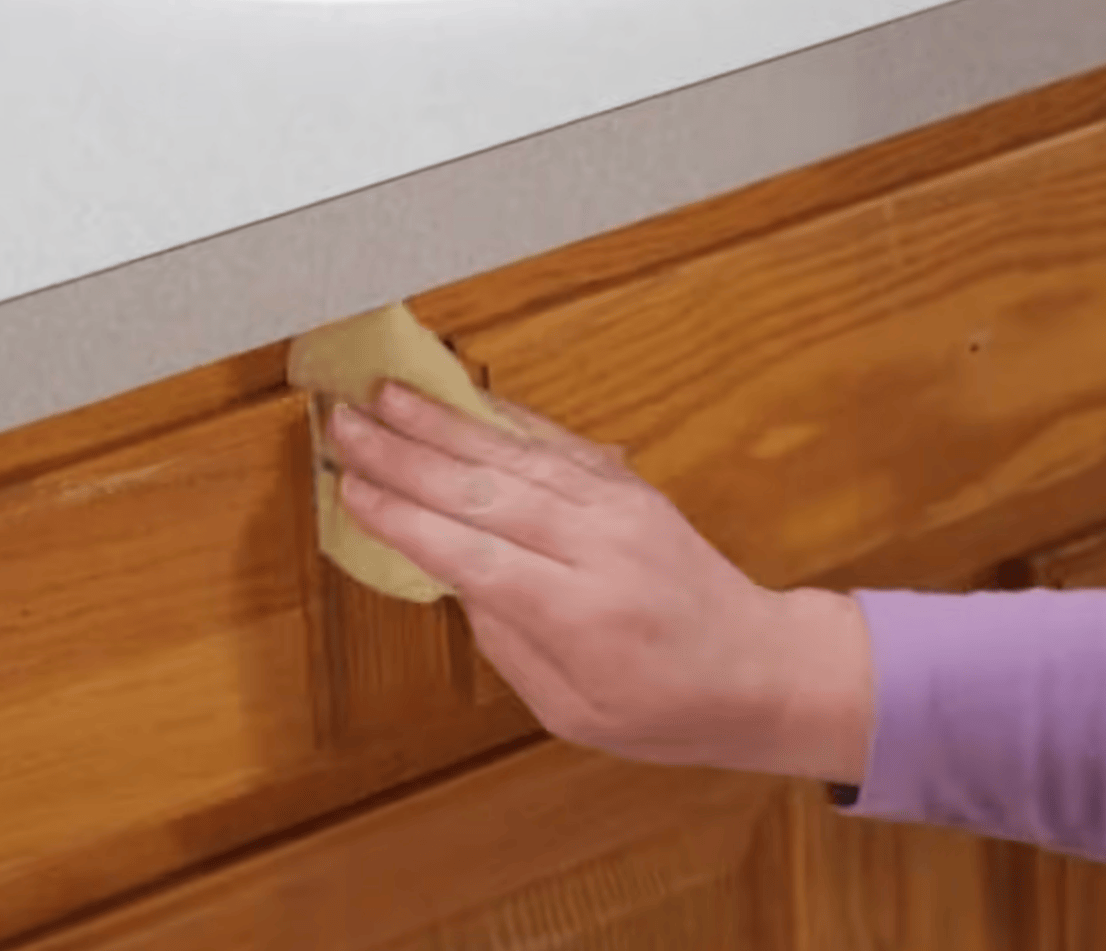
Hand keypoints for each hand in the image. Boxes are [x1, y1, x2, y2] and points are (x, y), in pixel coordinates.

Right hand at [326, 381, 875, 783]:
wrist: (761, 668)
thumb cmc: (666, 709)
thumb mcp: (571, 711)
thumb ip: (507, 641)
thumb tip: (452, 574)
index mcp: (580, 611)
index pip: (471, 553)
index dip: (404, 519)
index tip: (349, 489)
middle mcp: (599, 546)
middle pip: (484, 489)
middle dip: (406, 455)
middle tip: (343, 422)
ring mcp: (619, 507)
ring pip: (515, 455)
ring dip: (444, 422)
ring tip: (385, 394)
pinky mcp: (630, 488)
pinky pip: (557, 445)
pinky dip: (506, 419)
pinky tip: (463, 397)